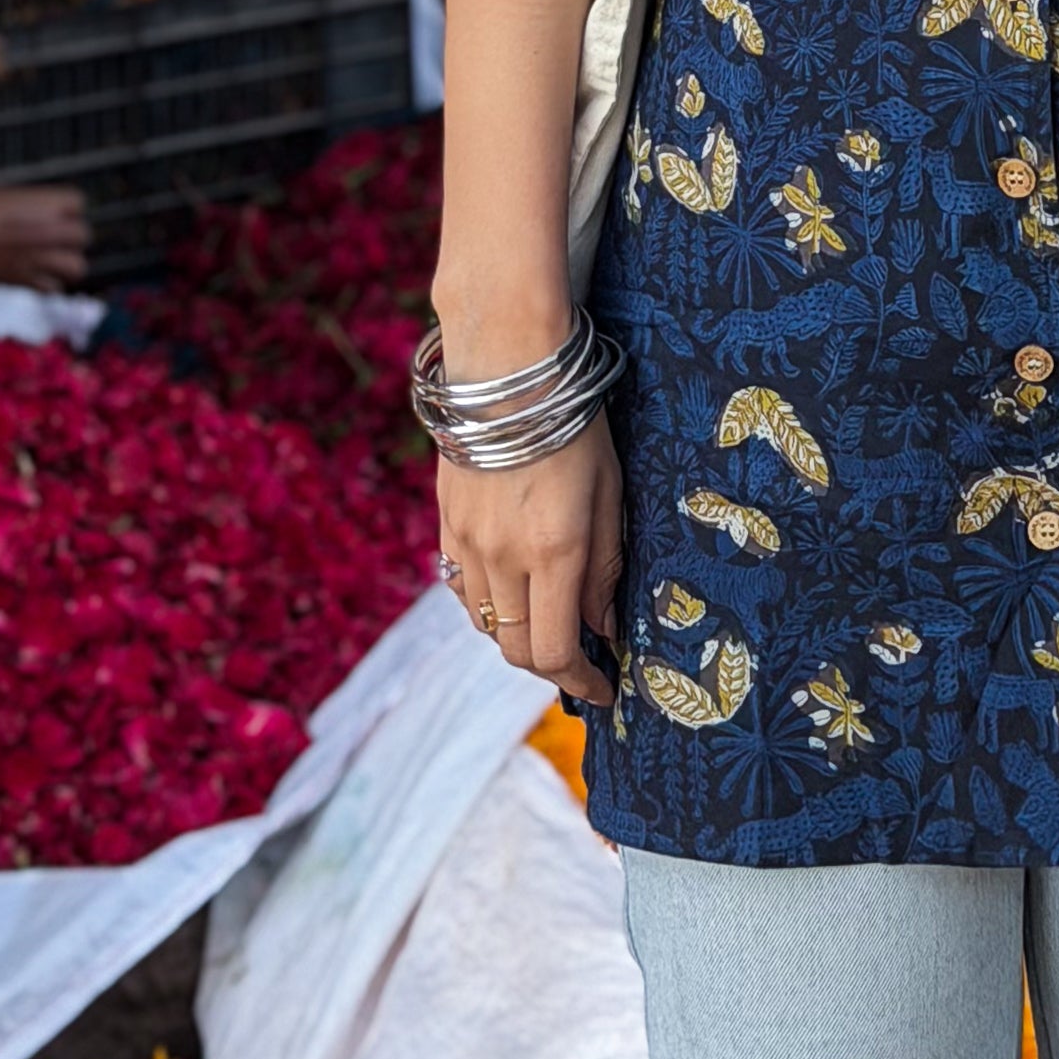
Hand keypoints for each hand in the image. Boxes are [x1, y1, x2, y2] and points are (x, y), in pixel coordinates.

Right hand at [0, 184, 87, 289]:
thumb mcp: (6, 197)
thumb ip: (32, 207)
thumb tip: (43, 215)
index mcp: (45, 202)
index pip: (78, 201)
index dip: (65, 207)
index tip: (50, 212)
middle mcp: (50, 229)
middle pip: (83, 234)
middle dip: (69, 237)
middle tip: (51, 238)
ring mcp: (39, 256)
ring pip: (78, 266)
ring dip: (67, 263)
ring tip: (50, 261)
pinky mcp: (24, 279)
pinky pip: (53, 288)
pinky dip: (47, 285)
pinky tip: (34, 276)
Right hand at [437, 418, 623, 706]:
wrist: (508, 370)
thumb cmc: (575, 424)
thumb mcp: (611, 494)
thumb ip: (605, 568)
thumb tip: (604, 629)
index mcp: (553, 551)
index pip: (554, 652)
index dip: (581, 681)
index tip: (606, 688)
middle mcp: (503, 556)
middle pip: (516, 649)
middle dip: (552, 667)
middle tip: (583, 661)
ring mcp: (468, 543)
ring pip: (487, 624)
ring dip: (520, 636)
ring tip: (552, 620)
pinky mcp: (447, 526)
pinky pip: (465, 590)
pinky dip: (492, 605)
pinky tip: (516, 588)